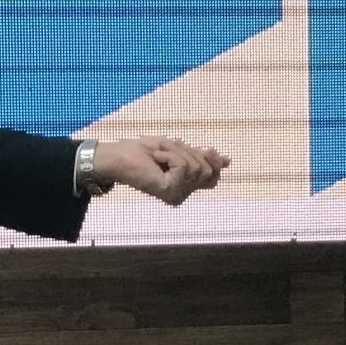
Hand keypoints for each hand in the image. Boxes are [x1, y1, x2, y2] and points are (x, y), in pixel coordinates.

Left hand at [95, 137, 229, 205]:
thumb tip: (227, 161)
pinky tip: (155, 159)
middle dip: (190, 151)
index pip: (214, 177)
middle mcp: (182, 195)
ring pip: (196, 165)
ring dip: (176, 151)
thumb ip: (201, 157)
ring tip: (158, 154)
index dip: (213, 161)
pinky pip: (183, 165)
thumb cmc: (141, 152)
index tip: (205, 149)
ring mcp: (176, 195)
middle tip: (167, 150)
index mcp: (184, 187)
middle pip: (208, 169)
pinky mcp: (169, 190)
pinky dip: (170, 155)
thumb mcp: (178, 150)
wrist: (117, 157)